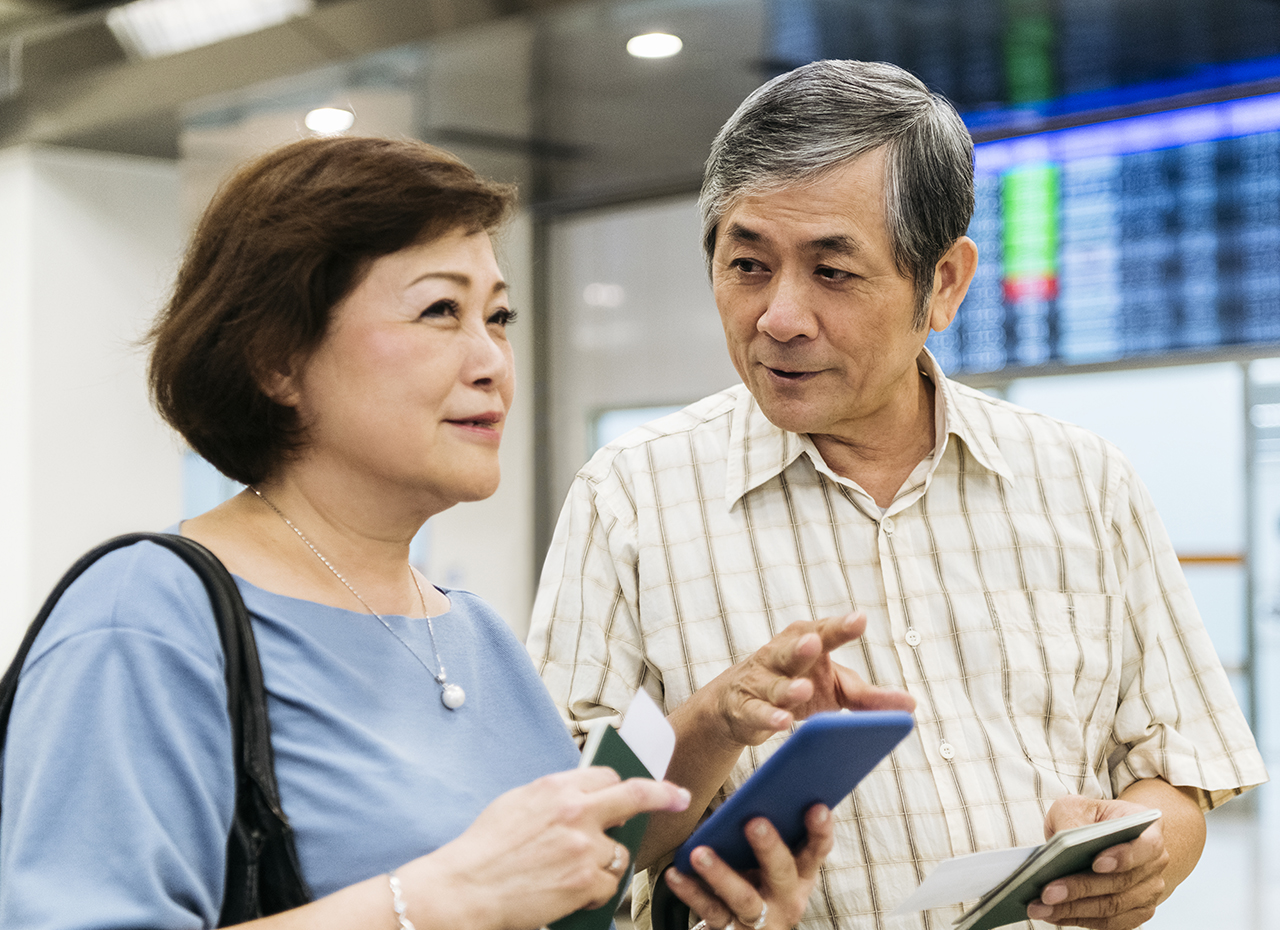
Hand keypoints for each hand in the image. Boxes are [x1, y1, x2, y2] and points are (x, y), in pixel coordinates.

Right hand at [401, 767, 690, 929]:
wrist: (466, 887)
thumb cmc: (485, 848)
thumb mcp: (519, 802)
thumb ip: (557, 796)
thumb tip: (583, 796)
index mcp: (558, 787)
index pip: (609, 777)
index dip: (622, 786)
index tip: (645, 787)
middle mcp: (577, 811)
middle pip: (636, 796)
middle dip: (663, 795)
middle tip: (679, 797)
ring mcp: (585, 847)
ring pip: (618, 853)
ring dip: (603, 864)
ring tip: (568, 873)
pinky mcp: (586, 881)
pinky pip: (607, 887)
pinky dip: (592, 893)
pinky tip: (566, 893)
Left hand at [663, 804, 834, 929]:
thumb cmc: (763, 878)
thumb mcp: (778, 860)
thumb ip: (775, 828)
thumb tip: (763, 784)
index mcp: (801, 873)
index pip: (816, 850)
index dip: (819, 830)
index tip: (816, 806)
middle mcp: (786, 897)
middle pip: (781, 873)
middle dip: (769, 847)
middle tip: (754, 822)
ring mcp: (759, 917)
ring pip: (743, 897)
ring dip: (721, 874)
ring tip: (698, 853)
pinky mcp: (730, 929)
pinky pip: (709, 910)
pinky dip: (691, 892)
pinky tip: (675, 873)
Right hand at [706, 613, 915, 747]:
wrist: (739, 704)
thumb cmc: (799, 685)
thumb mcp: (836, 689)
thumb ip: (870, 697)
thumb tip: (911, 705)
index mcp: (807, 642)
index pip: (825, 632)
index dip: (840, 627)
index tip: (860, 620)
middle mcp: (781, 656)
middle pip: (792, 650)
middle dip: (803, 646)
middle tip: (814, 643)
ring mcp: (760, 681)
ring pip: (774, 684)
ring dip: (787, 688)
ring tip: (802, 688)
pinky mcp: (745, 708)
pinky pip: (756, 712)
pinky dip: (768, 716)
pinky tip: (782, 721)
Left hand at [1026, 795, 1166, 928]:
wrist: (1104, 834)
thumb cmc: (1091, 818)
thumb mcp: (1077, 807)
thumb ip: (1072, 819)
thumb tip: (1063, 844)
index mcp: (1149, 831)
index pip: (1145, 846)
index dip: (1123, 857)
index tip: (1096, 863)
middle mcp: (1155, 864)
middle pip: (1121, 883)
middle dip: (1081, 889)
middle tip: (1047, 892)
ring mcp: (1148, 892)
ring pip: (1113, 908)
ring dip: (1073, 910)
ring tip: (1040, 907)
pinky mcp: (1135, 912)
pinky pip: (1109, 923)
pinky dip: (1078, 919)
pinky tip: (1052, 914)